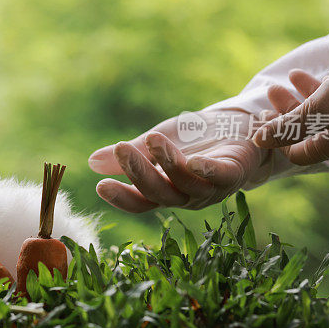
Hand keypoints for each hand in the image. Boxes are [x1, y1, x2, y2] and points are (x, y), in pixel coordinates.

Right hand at [89, 110, 272, 211]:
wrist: (238, 126)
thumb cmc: (194, 138)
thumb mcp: (155, 144)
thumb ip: (129, 154)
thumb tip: (91, 162)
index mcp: (166, 191)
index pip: (139, 201)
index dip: (121, 198)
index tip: (100, 186)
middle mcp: (187, 196)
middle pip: (159, 193)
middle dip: (139, 173)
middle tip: (121, 150)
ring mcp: (211, 187)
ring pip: (185, 184)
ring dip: (167, 163)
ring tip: (152, 139)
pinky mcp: (233, 171)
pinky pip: (219, 175)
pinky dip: (206, 170)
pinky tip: (192, 160)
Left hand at [253, 52, 328, 164]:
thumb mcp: (318, 111)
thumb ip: (287, 127)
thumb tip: (258, 141)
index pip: (297, 153)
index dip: (276, 139)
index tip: (262, 119)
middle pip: (307, 131)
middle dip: (285, 112)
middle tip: (270, 93)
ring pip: (321, 112)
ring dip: (300, 96)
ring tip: (286, 77)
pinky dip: (319, 89)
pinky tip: (305, 75)